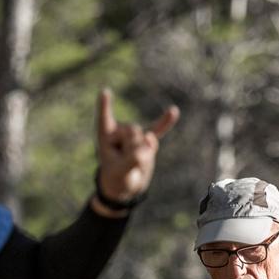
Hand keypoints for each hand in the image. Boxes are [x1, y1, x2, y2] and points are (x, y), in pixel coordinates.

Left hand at [92, 89, 178, 215]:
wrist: (127, 185)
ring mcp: (135, 135)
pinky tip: (174, 111)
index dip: (105, 106)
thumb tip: (151, 140)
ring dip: (145, 154)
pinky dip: (165, 122)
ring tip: (135, 165)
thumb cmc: (118, 178)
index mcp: (106, 135)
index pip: (105, 118)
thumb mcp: (120, 172)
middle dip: (134, 148)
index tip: (105, 93)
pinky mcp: (147, 141)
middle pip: (133, 131)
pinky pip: (158, 129)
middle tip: (126, 163)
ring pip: (146, 137)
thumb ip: (133, 158)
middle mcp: (120, 131)